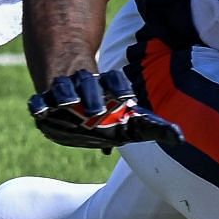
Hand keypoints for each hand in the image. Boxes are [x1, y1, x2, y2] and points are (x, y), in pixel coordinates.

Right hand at [29, 68, 181, 151]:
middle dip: (92, 94)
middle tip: (97, 110)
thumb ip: (151, 128)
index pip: (114, 80)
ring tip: (68, 103)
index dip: (119, 86)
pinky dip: (39, 105)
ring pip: (65, 87)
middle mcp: (85, 85)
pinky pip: (39, 101)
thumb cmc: (108, 114)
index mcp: (107, 88)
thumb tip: (178, 138)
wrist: (71, 100)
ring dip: (67, 94)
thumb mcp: (130, 121)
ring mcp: (64, 91)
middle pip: (89, 82)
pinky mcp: (45, 102)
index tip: (126, 97)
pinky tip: (40, 112)